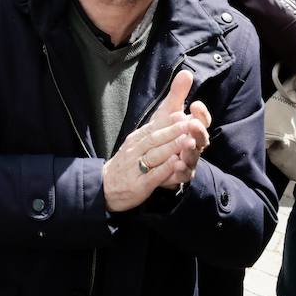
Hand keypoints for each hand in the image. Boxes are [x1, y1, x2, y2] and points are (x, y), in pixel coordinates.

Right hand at [102, 72, 211, 209]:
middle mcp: (135, 150)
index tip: (185, 112)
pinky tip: (176, 164)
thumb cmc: (128, 162)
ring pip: (154, 155)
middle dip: (173, 131)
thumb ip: (157, 128)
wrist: (105, 187)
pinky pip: (152, 176)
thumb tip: (175, 108)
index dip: (169, 121)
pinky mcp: (138, 185)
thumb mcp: (139, 142)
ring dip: (171, 147)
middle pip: (154, 138)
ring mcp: (136, 167)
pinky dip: (165, 170)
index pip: (153, 127)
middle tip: (190, 123)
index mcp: (137, 139)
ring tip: (189, 141)